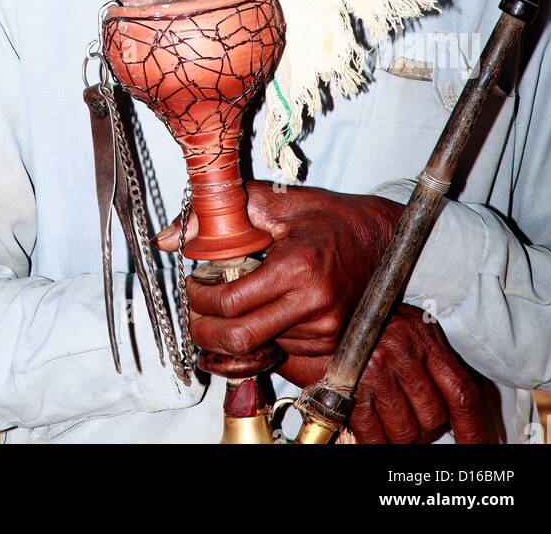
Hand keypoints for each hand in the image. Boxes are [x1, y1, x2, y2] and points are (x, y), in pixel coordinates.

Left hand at [155, 180, 402, 357]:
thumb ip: (218, 215)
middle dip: (205, 331)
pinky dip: (262, 335)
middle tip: (195, 311)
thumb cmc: (327, 217)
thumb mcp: (272, 203)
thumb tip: (169, 237)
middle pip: (240, 338)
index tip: (193, 284)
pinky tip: (258, 312)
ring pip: (260, 346)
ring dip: (233, 332)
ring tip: (227, 306)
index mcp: (296, 267)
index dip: (200, 298)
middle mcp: (313, 305)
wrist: (381, 239)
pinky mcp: (331, 342)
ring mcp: (325, 329)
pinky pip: (282, 348)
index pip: (230, 303)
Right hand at [276, 305, 488, 443]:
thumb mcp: (401, 327)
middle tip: (412, 425)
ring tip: (389, 423)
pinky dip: (373, 441)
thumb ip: (425, 359)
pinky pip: (373, 436)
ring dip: (400, 437)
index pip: (461, 392)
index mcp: (423, 335)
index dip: (474, 428)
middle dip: (425, 431)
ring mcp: (376, 369)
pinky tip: (369, 429)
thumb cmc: (356, 319)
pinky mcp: (350, 387)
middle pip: (434, 417)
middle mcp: (403, 351)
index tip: (477, 445)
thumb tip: (446, 407)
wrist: (309, 304)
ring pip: (406, 431)